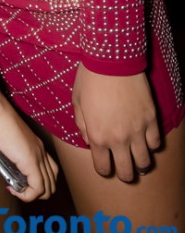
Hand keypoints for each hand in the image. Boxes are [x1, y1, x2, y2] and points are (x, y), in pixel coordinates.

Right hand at [0, 100, 58, 201]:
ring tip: (16, 190)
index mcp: (35, 144)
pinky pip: (37, 188)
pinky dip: (26, 195)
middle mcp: (40, 150)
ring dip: (32, 195)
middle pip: (51, 181)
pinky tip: (13, 189)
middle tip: (16, 187)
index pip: (47, 169)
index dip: (35, 181)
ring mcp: (37, 156)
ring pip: (48, 187)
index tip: (16, 181)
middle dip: (34, 191)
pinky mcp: (30, 161)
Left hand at [72, 64, 160, 180]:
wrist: (111, 59)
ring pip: (145, 162)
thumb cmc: (90, 78)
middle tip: (123, 167)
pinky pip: (155, 142)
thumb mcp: (77, 102)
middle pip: (126, 172)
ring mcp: (137, 130)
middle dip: (124, 173)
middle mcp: (119, 139)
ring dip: (140, 163)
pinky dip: (151, 143)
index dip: (103, 169)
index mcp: (98, 136)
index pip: (102, 168)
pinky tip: (145, 138)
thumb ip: (82, 125)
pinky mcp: (151, 119)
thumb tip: (88, 140)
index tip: (104, 164)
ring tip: (137, 158)